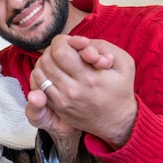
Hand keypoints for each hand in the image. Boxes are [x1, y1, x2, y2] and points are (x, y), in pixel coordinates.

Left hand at [29, 35, 137, 149]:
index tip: (69, 42)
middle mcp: (73, 90)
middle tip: (62, 50)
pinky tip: (53, 72)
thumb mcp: (123, 62)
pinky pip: (39, 87)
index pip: (60, 51)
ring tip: (57, 60)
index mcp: (90, 77)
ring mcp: (63, 101)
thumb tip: (79, 43)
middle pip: (47, 61)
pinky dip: (42, 75)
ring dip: (45, 62)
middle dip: (52, 50)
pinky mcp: (58, 107)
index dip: (61, 41)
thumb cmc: (121, 88)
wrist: (117, 121)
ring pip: (40, 73)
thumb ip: (102, 46)